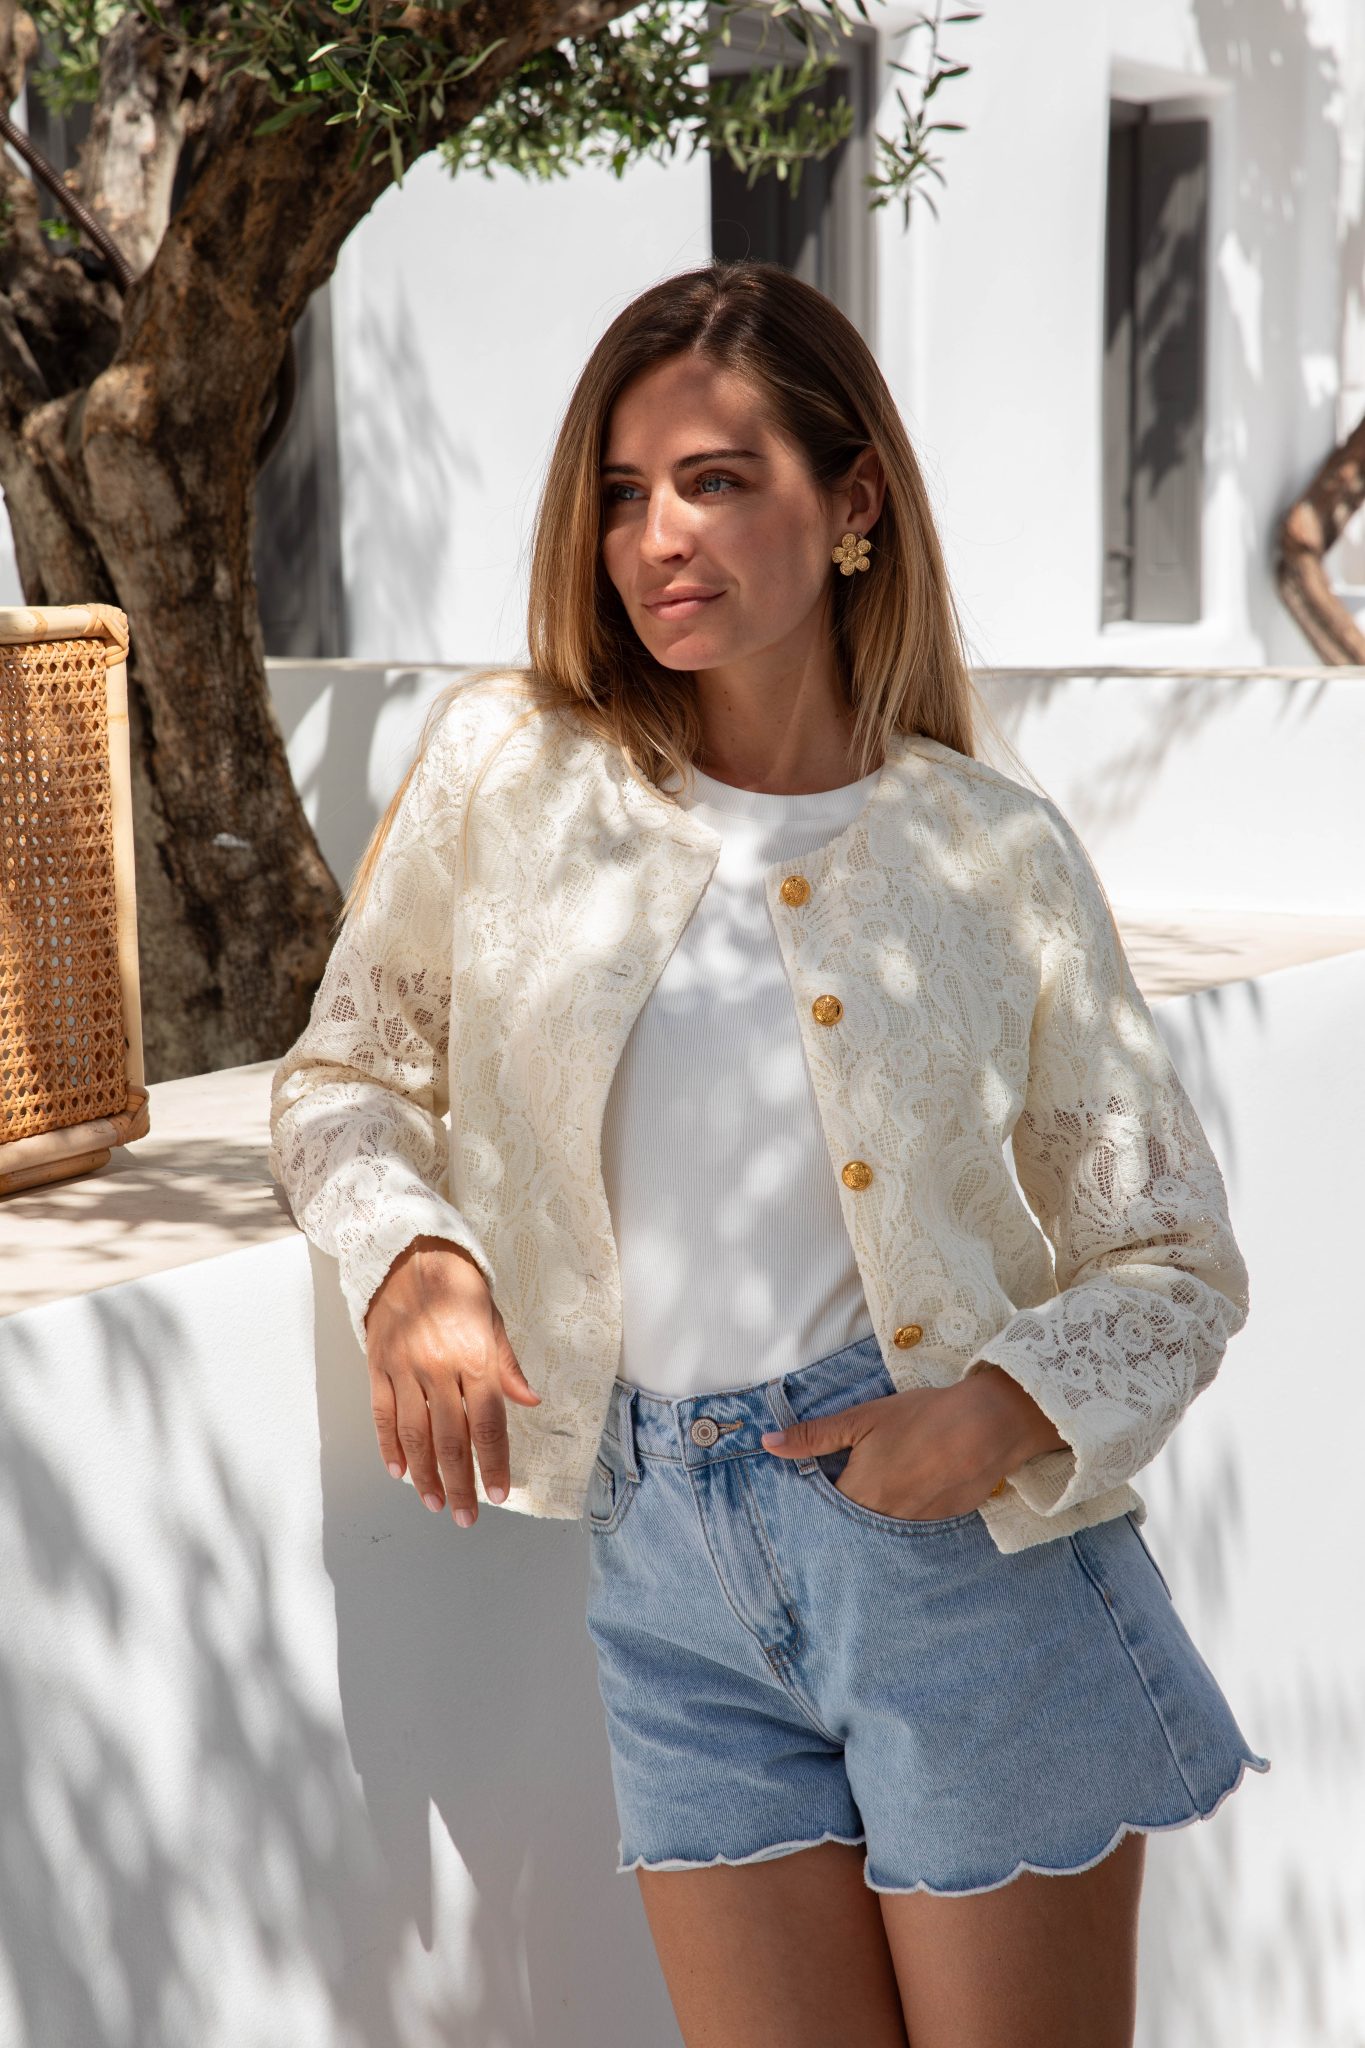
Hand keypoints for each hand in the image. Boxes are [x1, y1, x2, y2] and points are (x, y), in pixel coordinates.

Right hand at [363, 1234, 540, 1527]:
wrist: (410, 1251)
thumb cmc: (459, 1285)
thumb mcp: (494, 1319)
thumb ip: (507, 1366)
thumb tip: (529, 1401)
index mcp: (476, 1358)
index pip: (488, 1424)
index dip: (492, 1463)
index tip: (497, 1492)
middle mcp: (440, 1368)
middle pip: (451, 1439)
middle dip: (459, 1483)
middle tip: (466, 1516)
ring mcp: (405, 1369)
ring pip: (415, 1435)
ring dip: (424, 1475)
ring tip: (434, 1503)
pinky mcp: (378, 1366)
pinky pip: (383, 1415)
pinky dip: (389, 1446)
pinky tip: (398, 1472)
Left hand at [759, 1368, 1053, 1521]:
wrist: (987, 1427)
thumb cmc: (921, 1418)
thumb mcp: (861, 1420)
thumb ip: (813, 1436)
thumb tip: (767, 1444)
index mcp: (858, 1496)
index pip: (823, 1511)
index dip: (818, 1498)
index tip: (820, 1484)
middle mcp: (883, 1521)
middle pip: (851, 1526)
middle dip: (846, 1512)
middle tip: (857, 1482)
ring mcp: (914, 1529)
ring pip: (881, 1529)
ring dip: (876, 1515)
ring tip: (887, 1484)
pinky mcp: (941, 1526)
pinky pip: (911, 1529)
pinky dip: (906, 1514)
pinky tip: (915, 1489)